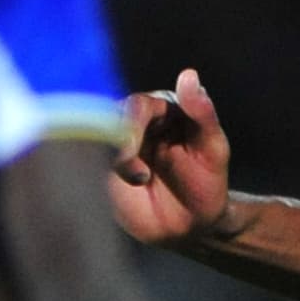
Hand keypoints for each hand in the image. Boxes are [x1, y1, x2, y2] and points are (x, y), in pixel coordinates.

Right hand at [109, 69, 246, 248]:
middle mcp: (134, 123)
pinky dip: (91, 174)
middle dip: (116, 145)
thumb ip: (202, 113)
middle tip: (137, 173)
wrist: (192, 226)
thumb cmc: (207, 183)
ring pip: (93, 142)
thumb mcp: (213, 148)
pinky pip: (86, 166)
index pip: (137, 105)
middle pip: (107, 122)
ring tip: (139, 181)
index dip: (132, 123)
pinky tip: (115, 188)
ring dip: (108, 161)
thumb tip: (189, 74)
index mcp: (161, 109)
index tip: (132, 148)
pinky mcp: (103, 172)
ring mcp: (116, 147)